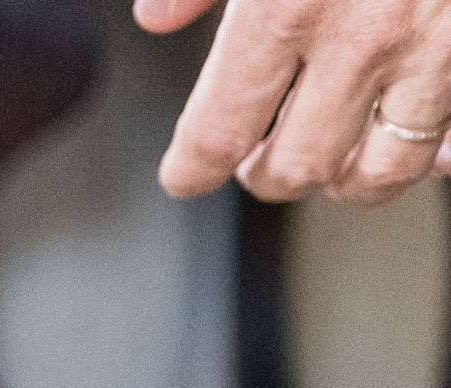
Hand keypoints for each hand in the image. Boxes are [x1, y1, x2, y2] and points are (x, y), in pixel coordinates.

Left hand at [148, 0, 450, 205]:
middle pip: (298, 166)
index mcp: (288, 9)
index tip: (185, 176)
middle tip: (257, 164)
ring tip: (328, 160)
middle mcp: (364, 39)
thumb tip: (157, 18)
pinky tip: (411, 139)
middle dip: (268, 176)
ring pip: (383, 170)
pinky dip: (431, 153)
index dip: (192, 168)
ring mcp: (435, 48)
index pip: (217, 133)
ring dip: (346, 178)